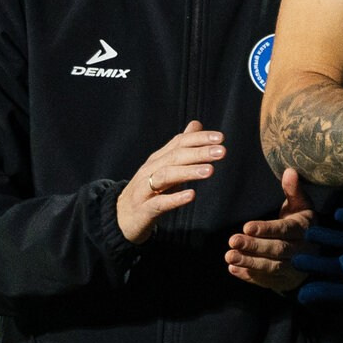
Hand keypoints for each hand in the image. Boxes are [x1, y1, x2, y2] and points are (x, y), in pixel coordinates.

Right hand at [118, 121, 225, 242]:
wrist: (121, 218)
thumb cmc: (147, 191)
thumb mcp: (163, 167)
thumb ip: (180, 147)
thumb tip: (196, 124)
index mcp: (157, 160)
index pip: (178, 143)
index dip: (198, 139)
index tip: (220, 138)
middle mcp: (149, 171)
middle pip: (174, 157)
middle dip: (199, 153)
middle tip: (222, 151)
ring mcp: (144, 190)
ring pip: (165, 176)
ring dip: (188, 172)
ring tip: (210, 171)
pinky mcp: (143, 210)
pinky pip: (159, 203)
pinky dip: (175, 199)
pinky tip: (191, 195)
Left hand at [226, 168, 313, 292]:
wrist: (315, 255)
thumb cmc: (301, 224)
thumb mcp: (301, 206)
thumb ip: (293, 190)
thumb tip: (290, 170)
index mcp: (305, 230)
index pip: (285, 230)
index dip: (266, 229)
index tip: (246, 227)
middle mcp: (302, 251)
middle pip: (277, 250)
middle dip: (254, 246)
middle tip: (232, 241)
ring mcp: (294, 269)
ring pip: (271, 267)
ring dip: (250, 262)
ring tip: (229, 256)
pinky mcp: (284, 282)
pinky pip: (266, 281)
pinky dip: (250, 276)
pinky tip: (234, 269)